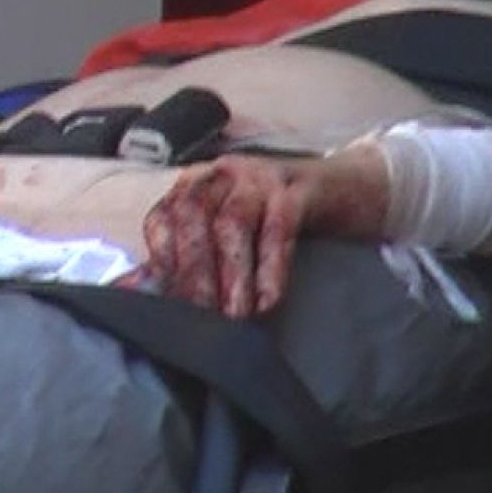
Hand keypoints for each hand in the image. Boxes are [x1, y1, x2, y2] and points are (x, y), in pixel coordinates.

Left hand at [142, 147, 387, 316]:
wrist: (348, 188)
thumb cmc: (274, 219)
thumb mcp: (229, 234)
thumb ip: (190, 258)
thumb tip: (142, 289)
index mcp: (196, 184)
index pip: (163, 218)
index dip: (160, 262)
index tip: (161, 303)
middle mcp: (221, 174)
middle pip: (192, 217)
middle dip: (192, 271)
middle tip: (196, 318)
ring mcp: (259, 176)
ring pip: (233, 223)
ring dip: (231, 275)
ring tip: (233, 316)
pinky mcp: (299, 188)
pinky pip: (280, 228)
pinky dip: (271, 268)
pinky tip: (268, 300)